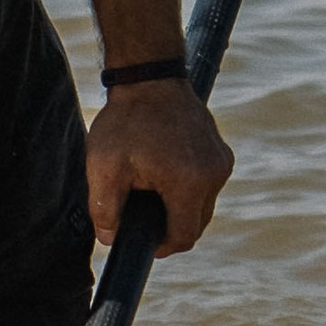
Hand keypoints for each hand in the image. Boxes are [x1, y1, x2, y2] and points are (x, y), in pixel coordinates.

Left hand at [85, 80, 232, 254]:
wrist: (150, 78)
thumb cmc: (126, 121)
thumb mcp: (104, 167)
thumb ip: (104, 210)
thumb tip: (109, 239)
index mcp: (189, 182)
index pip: (184, 236)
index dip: (162, 247)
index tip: (144, 243)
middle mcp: (214, 174)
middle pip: (196, 224)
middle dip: (170, 227)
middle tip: (142, 216)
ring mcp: (221, 161)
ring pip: (203, 205)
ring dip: (179, 208)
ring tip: (150, 192)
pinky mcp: (221, 152)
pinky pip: (207, 186)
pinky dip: (188, 190)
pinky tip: (163, 175)